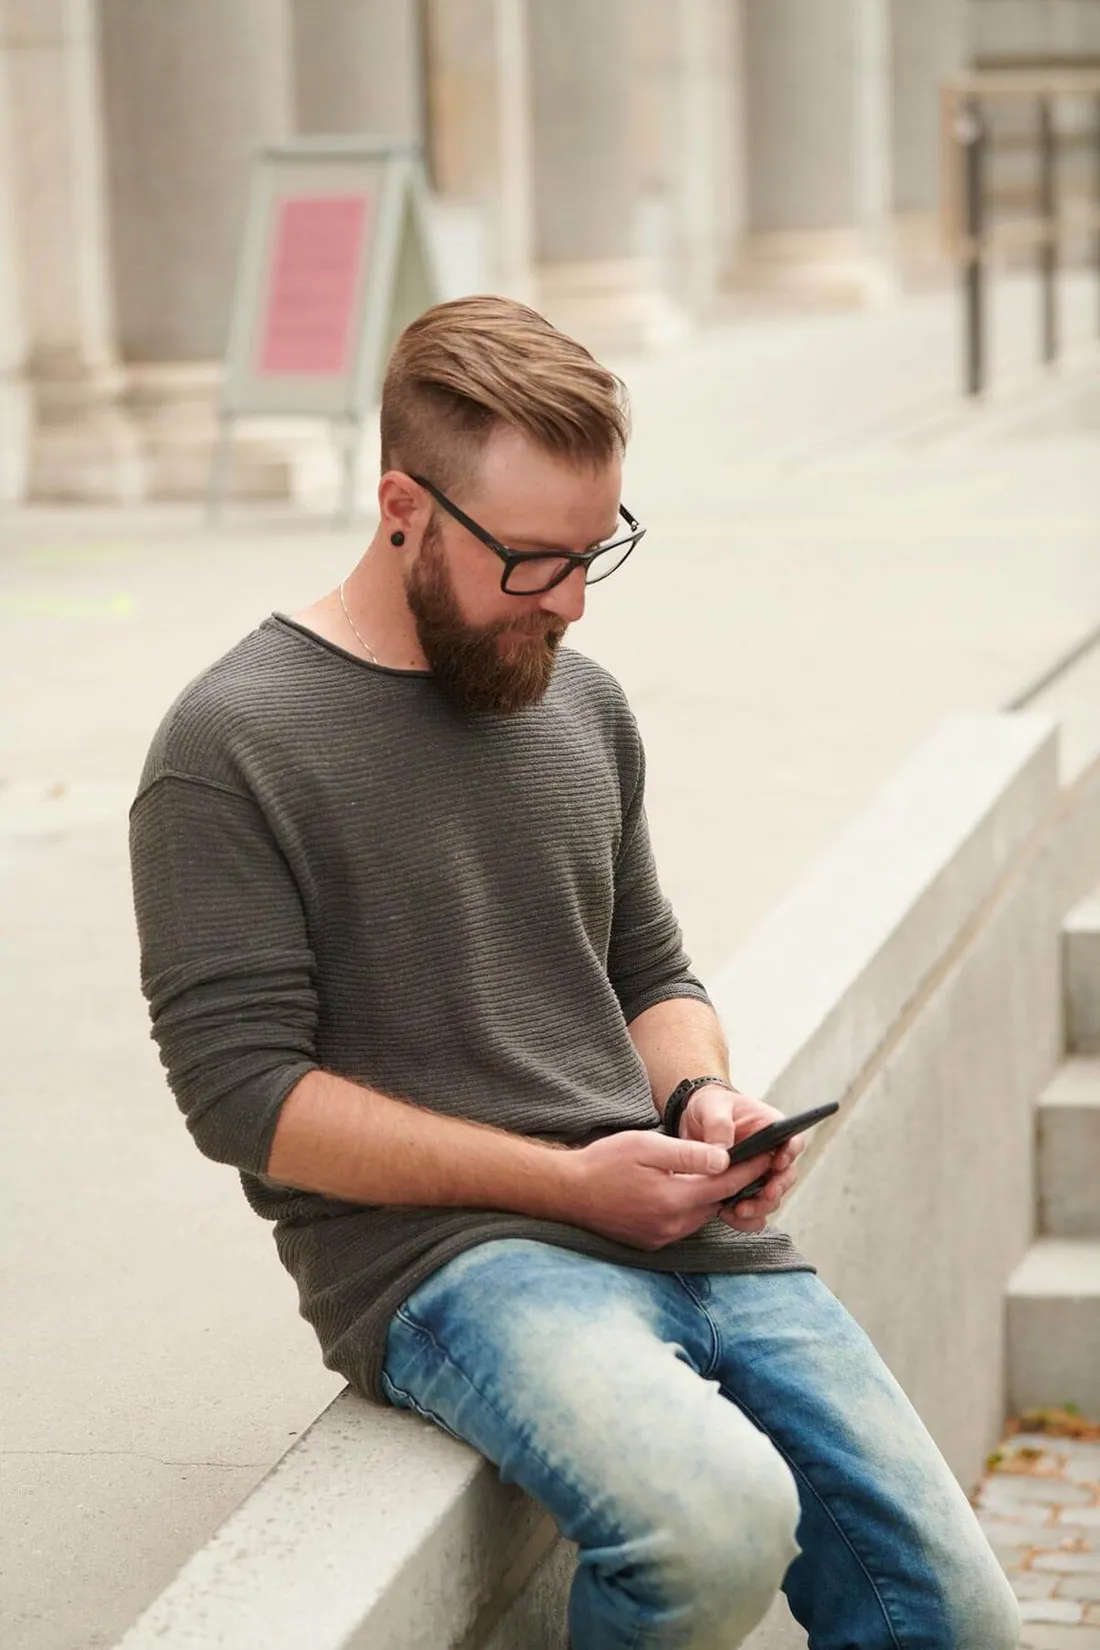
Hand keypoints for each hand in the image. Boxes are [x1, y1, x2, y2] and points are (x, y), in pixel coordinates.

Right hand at [565, 1129, 775, 1250]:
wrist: (568, 1192)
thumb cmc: (605, 1162)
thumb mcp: (646, 1146)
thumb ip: (688, 1155)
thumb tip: (725, 1160)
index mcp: (674, 1199)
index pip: (727, 1184)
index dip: (751, 1168)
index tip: (770, 1153)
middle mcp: (673, 1225)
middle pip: (719, 1203)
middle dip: (737, 1183)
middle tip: (754, 1160)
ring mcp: (663, 1237)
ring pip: (703, 1215)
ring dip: (714, 1196)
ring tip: (725, 1173)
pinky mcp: (653, 1242)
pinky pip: (685, 1223)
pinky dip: (694, 1206)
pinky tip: (690, 1189)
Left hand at [679, 1086, 805, 1233]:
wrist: (693, 1123)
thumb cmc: (710, 1108)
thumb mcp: (712, 1108)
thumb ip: (719, 1127)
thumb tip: (723, 1157)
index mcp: (771, 1129)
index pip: (793, 1142)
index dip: (790, 1154)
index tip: (777, 1163)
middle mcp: (770, 1155)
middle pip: (786, 1176)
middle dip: (776, 1189)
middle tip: (764, 1196)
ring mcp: (758, 1175)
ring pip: (771, 1198)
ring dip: (759, 1207)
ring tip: (739, 1210)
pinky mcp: (744, 1190)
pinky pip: (752, 1211)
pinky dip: (743, 1218)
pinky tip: (727, 1215)